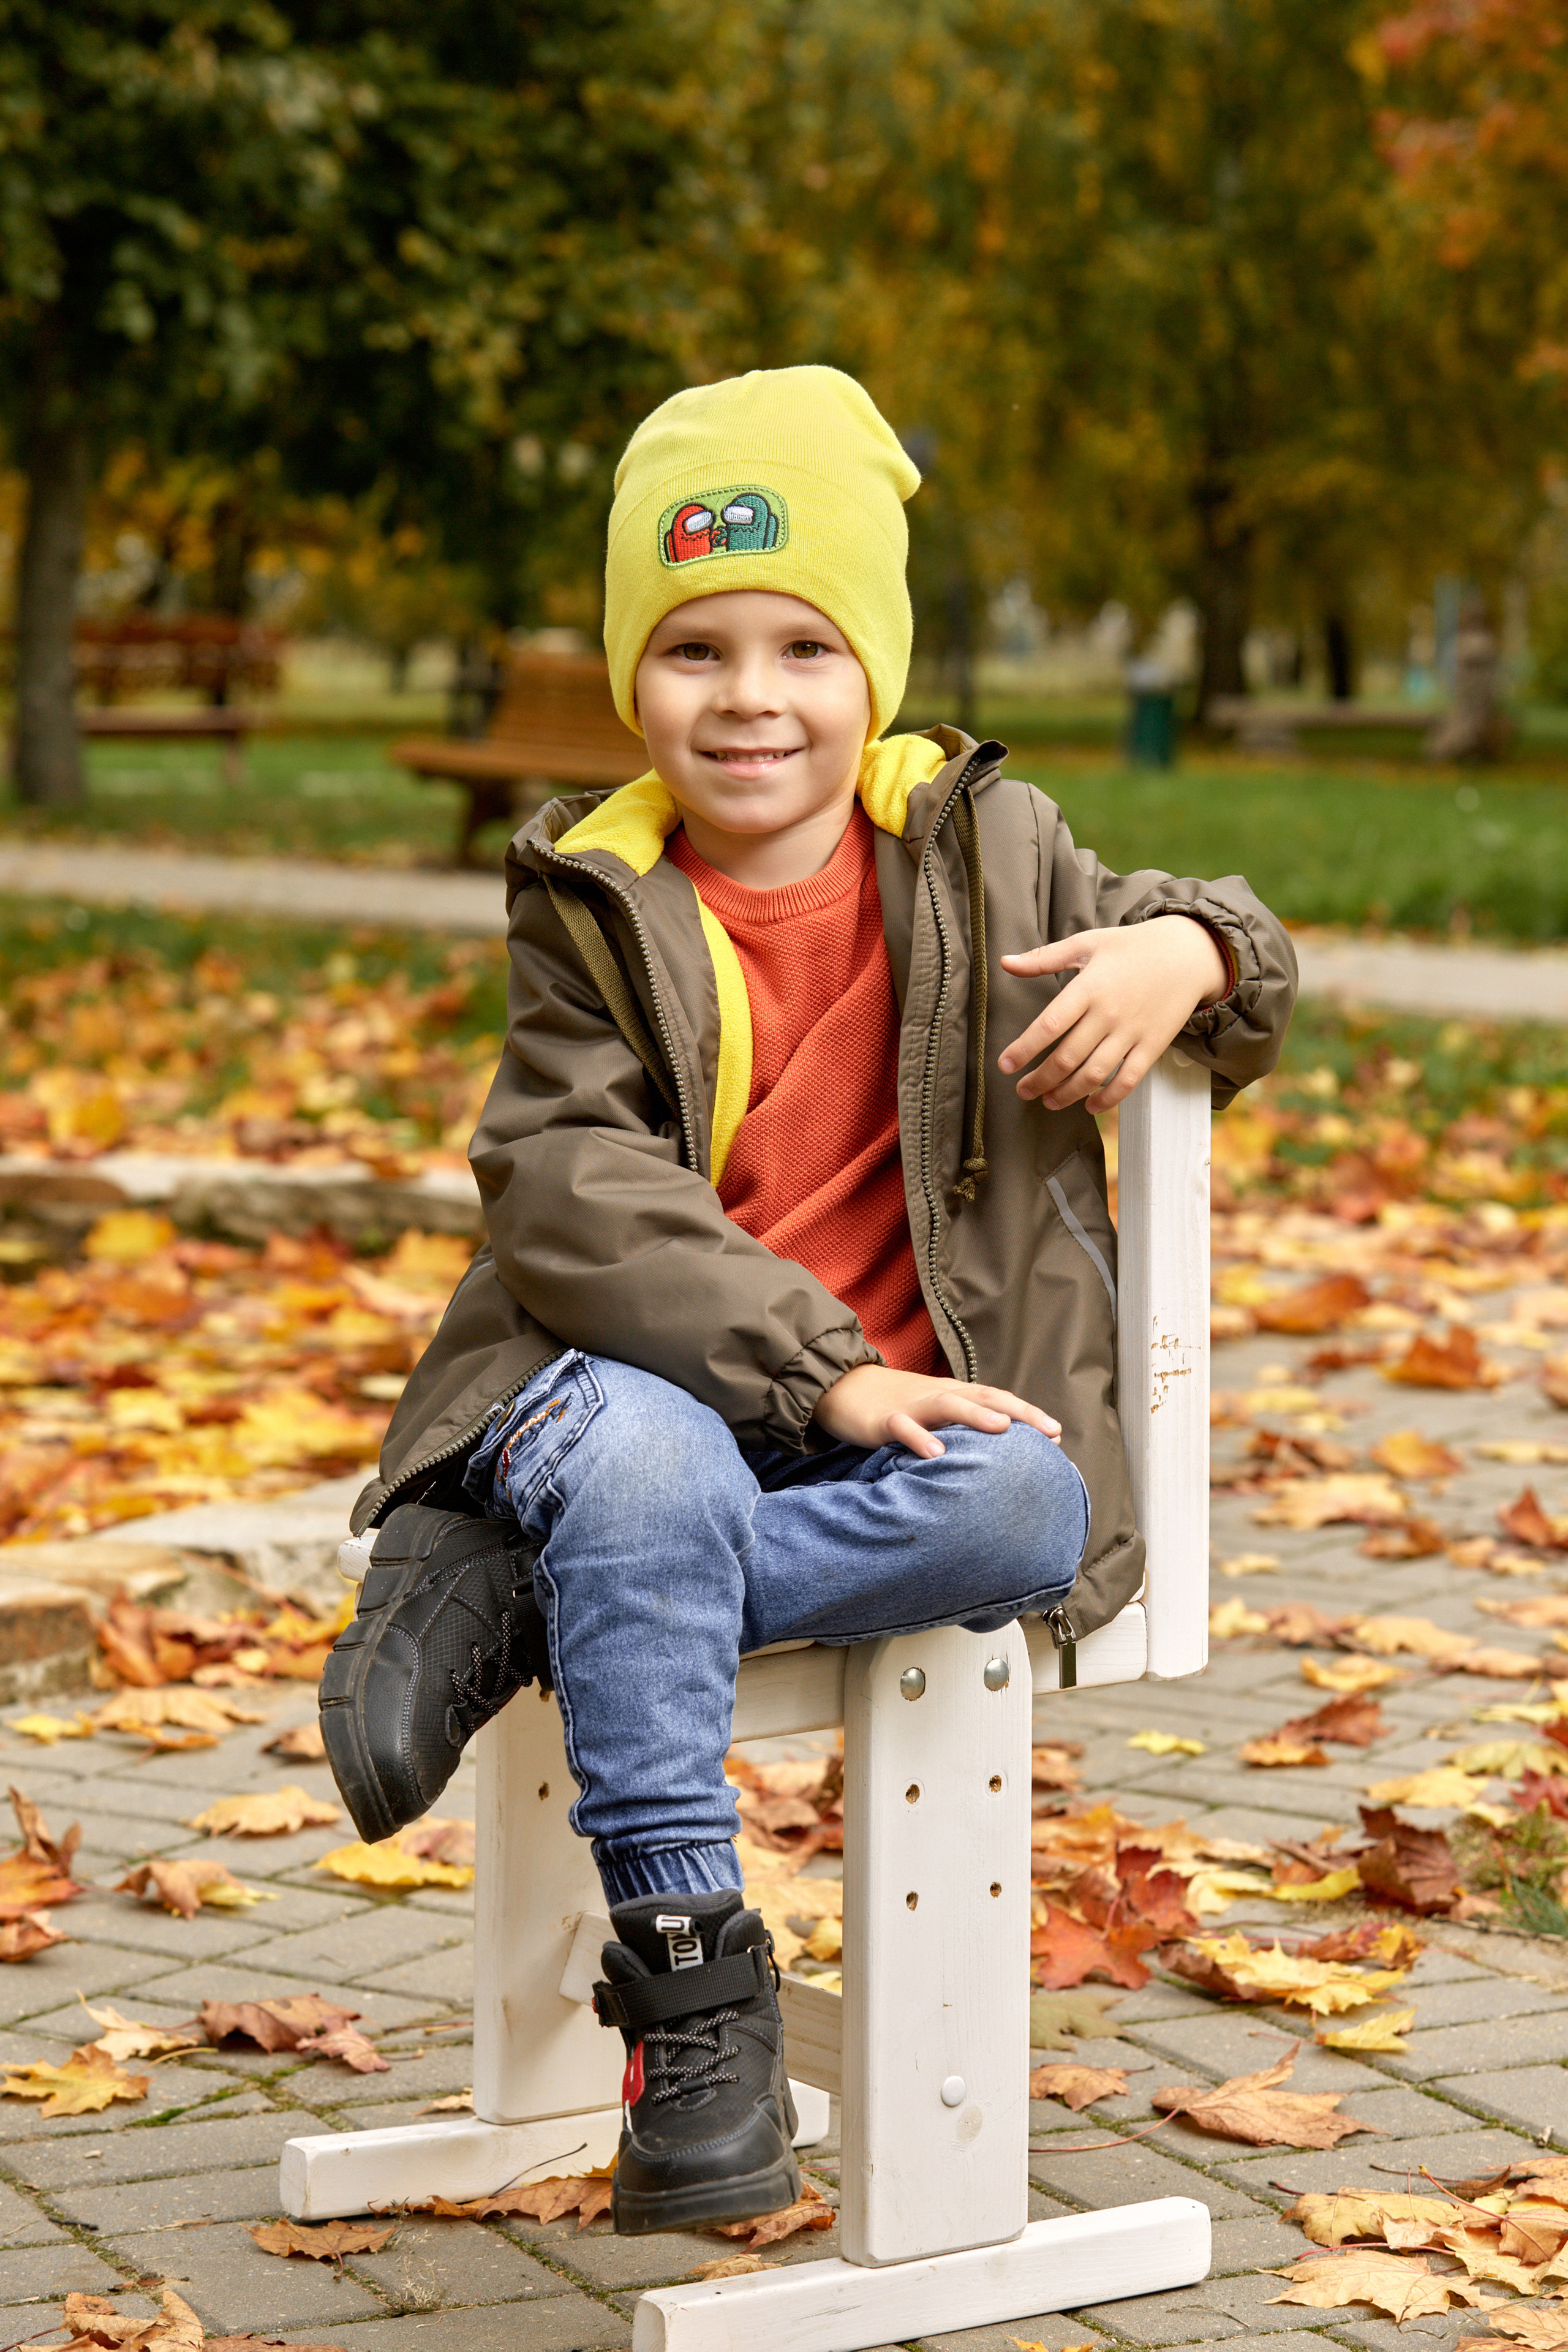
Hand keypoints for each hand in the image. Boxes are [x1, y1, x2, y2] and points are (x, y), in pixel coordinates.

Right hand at [813, 1364, 1060, 1460]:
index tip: (1057, 1433)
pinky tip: (936, 1453)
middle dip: (1018, 1412)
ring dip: (975, 1415)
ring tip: (1002, 1428)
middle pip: (983, 1397)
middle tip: (1049, 1432)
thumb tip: (994, 1452)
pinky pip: (903, 1427)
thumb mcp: (931, 1412)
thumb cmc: (892, 1404)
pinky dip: (919, 1438)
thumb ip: (959, 1426)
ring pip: (947, 1405)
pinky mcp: (883, 1419)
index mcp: (952, 1393)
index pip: (996, 1399)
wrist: (840, 1387)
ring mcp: (911, 1405)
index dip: (1027, 1413)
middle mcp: (938, 1395)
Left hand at [996, 916, 1227, 1113]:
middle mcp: (1109, 1013)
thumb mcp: (1087, 943)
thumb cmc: (1131, 947)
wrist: (1188, 953)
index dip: (1024, 1048)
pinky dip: (1107, 1099)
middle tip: (1022, 1090)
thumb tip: (1005, 962)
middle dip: (1039, 1080)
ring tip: (1047, 1101)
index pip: (1050, 1025)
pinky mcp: (1152, 1046)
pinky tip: (1089, 1106)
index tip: (1005, 1065)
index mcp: (1089, 987)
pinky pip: (1128, 1080)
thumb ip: (1044, 958)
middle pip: (1068, 1057)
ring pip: (1094, 1074)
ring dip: (1066, 1094)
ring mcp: (1132, 1033)